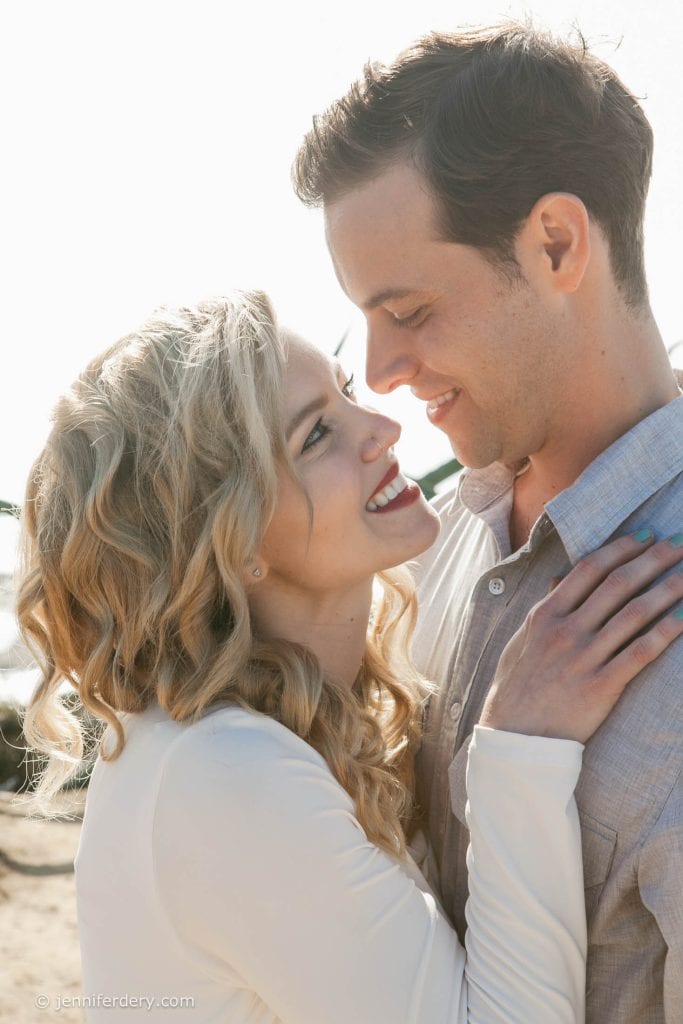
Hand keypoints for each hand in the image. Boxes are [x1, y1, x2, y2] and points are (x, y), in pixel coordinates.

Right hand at [480, 531, 682, 741]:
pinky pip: (640, 653)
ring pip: (634, 614)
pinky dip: (665, 632)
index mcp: (545, 615)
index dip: (621, 548)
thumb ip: (544, 608)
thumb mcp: (522, 641)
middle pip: (617, 584)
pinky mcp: (601, 686)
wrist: (515, 738)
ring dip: (667, 590)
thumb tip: (560, 578)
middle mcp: (565, 631)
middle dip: (653, 560)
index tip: (647, 536)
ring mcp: (584, 658)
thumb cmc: (518, 688)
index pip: (589, 570)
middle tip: (680, 544)